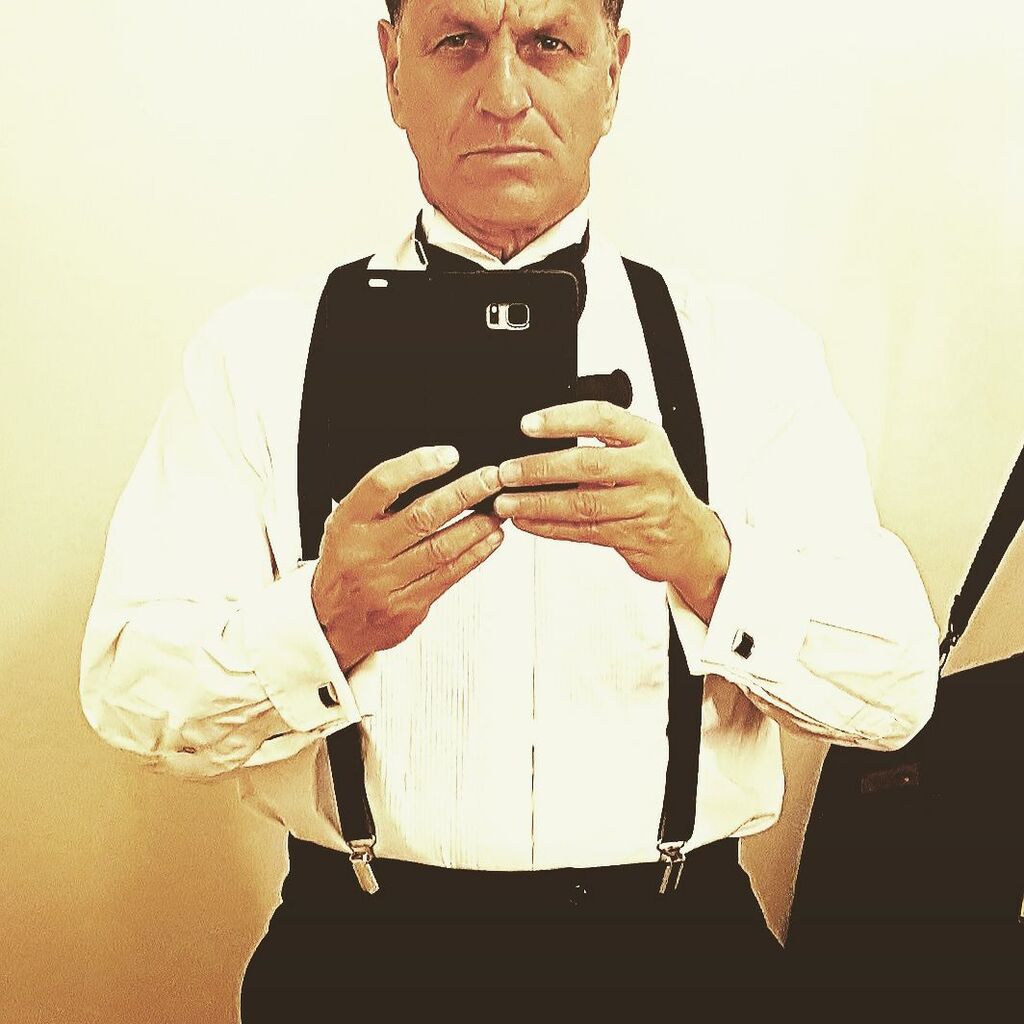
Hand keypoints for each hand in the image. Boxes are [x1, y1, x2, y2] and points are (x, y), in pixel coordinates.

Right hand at [313, 446, 503, 672]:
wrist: (333, 620)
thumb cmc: (348, 561)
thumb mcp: (347, 522)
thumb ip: (382, 500)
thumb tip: (436, 467)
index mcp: (348, 522)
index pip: (382, 484)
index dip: (418, 466)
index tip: (449, 455)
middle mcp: (365, 552)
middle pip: (421, 517)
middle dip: (463, 494)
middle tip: (491, 478)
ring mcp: (385, 583)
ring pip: (441, 549)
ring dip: (477, 526)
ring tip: (498, 509)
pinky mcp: (406, 607)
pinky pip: (448, 576)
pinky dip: (474, 555)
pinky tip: (490, 539)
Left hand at [493, 401, 730, 622]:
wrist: (691, 537)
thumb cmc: (657, 487)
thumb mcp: (641, 451)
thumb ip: (602, 441)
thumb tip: (541, 432)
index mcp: (647, 438)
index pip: (601, 418)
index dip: (562, 419)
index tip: (528, 424)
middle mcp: (649, 469)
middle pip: (588, 464)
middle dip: (541, 468)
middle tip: (508, 471)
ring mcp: (643, 505)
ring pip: (582, 504)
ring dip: (538, 503)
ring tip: (508, 501)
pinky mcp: (633, 536)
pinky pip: (582, 532)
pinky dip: (549, 527)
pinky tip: (527, 521)